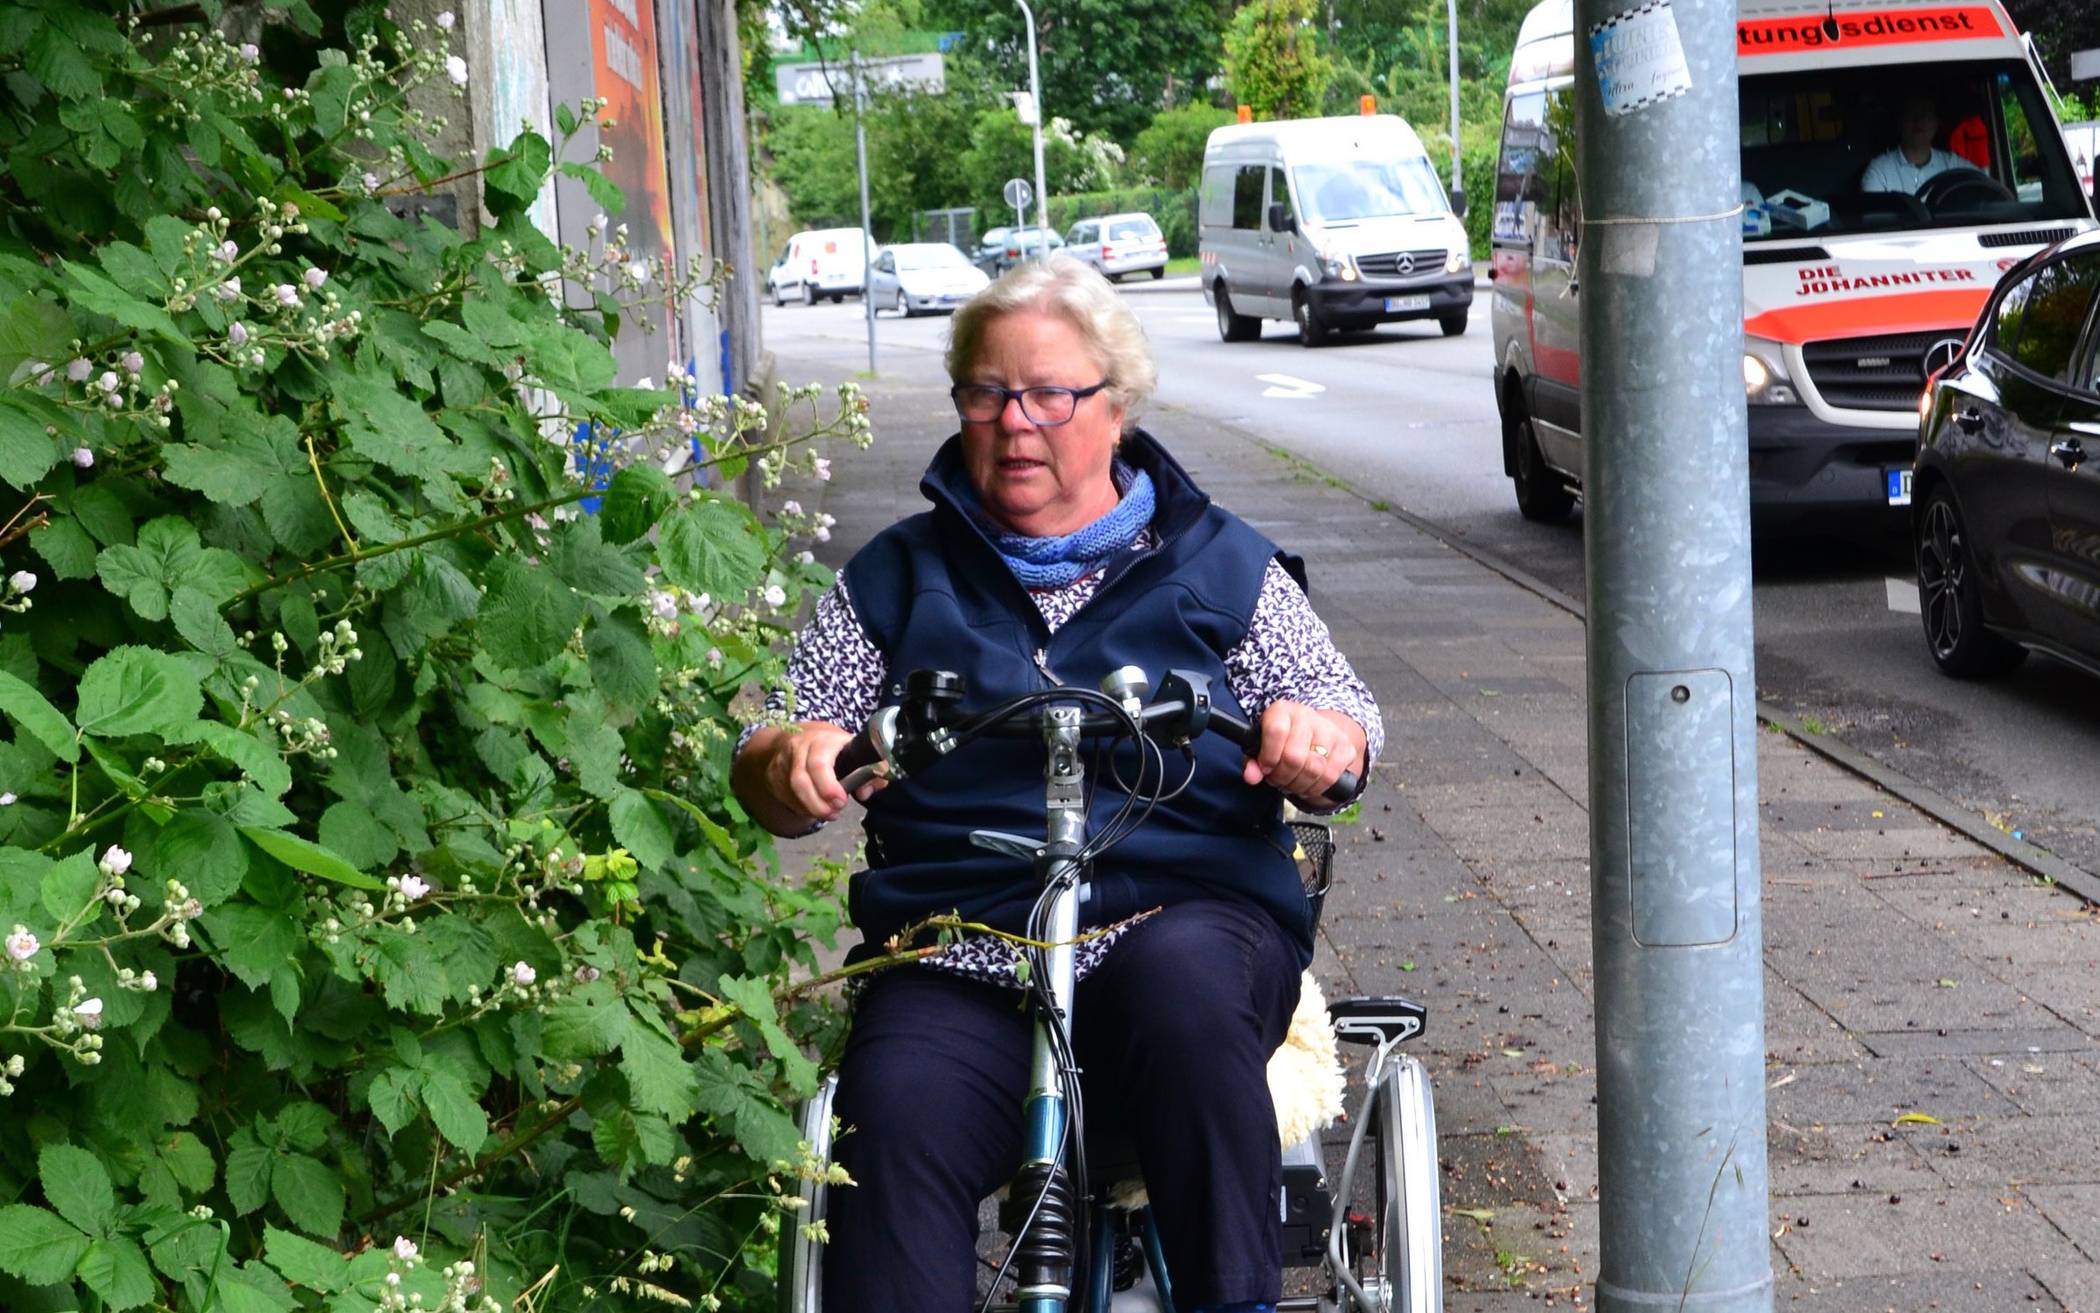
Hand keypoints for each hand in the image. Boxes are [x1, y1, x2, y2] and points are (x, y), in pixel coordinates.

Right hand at [734, 722, 887, 835]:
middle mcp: (798, 747)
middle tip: (834, 813)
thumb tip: (865, 791)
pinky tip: (813, 808)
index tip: (841, 801)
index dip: (828, 787)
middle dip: (818, 804)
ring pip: (791, 791)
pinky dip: (800, 807)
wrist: (800, 735)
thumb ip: (869, 771)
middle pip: (800, 781)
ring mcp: (783, 761)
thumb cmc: (833, 747)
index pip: (818, 764)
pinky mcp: (773, 774)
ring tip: (827, 813)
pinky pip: (784, 796)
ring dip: (810, 808)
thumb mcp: (854, 750)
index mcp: (822, 739)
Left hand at [1242, 700, 1365, 802]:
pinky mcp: (1345, 746)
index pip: (1276, 732)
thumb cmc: (1281, 742)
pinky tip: (1307, 785)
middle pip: (1294, 757)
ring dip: (1298, 785)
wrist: (1314, 733)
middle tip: (1277, 779)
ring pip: (1314, 769)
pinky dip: (1315, 788)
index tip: (1266, 768)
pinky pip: (1330, 777)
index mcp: (1282, 710)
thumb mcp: (1261, 747)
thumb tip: (1251, 776)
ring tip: (1291, 783)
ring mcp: (1330, 730)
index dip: (1268, 757)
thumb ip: (1252, 762)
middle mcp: (1307, 716)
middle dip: (1282, 776)